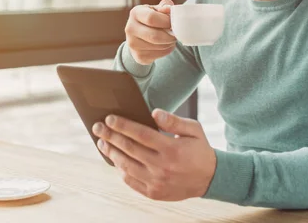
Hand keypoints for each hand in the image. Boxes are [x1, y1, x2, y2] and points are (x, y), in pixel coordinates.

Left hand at [92, 109, 216, 200]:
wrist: (210, 179)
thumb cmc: (199, 149)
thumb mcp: (194, 129)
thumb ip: (174, 120)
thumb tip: (154, 112)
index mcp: (172, 149)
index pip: (141, 134)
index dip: (123, 125)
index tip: (109, 118)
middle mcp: (162, 167)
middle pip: (129, 149)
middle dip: (110, 136)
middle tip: (97, 126)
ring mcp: (157, 182)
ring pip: (126, 166)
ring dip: (111, 153)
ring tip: (102, 142)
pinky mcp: (153, 193)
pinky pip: (130, 181)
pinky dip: (120, 169)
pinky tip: (114, 159)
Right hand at [125, 0, 176, 64]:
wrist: (139, 37)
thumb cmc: (151, 20)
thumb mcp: (156, 10)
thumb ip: (164, 6)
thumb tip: (168, 9)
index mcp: (135, 13)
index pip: (151, 18)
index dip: (166, 21)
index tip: (173, 22)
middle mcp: (130, 28)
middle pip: (155, 36)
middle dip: (170, 35)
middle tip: (175, 33)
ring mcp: (133, 44)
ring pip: (159, 46)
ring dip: (170, 43)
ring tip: (170, 38)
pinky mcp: (139, 56)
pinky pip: (159, 54)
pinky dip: (167, 50)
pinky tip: (166, 44)